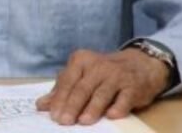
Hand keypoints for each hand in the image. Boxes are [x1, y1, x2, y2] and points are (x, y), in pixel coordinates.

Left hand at [37, 48, 170, 124]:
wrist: (140, 65)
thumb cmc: (103, 73)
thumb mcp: (82, 75)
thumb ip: (62, 89)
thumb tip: (41, 105)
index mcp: (81, 61)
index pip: (67, 81)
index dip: (59, 99)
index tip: (52, 114)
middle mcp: (98, 66)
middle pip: (82, 88)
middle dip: (72, 106)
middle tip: (63, 121)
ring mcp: (117, 76)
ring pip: (101, 94)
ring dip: (92, 108)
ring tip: (82, 122)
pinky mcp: (133, 87)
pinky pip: (124, 99)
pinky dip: (118, 107)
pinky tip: (111, 116)